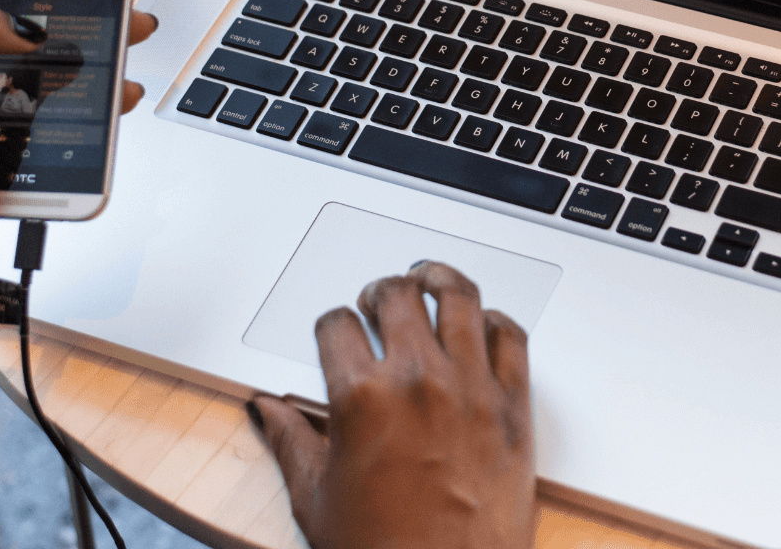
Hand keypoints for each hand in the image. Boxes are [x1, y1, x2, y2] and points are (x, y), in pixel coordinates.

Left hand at [0, 0, 157, 273]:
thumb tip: (20, 28)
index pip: (0, 2)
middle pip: (36, 49)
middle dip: (84, 38)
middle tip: (125, 29)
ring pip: (46, 96)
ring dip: (87, 89)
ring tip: (120, 85)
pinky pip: (40, 147)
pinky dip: (71, 140)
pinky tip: (94, 130)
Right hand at [252, 261, 535, 548]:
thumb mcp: (316, 498)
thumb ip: (289, 441)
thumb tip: (267, 410)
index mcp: (362, 398)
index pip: (337, 324)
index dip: (332, 324)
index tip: (338, 332)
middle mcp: (418, 380)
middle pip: (397, 294)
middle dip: (380, 292)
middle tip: (378, 300)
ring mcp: (471, 388)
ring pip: (459, 298)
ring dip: (438, 282)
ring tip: (428, 282)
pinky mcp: (514, 405)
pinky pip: (510, 336)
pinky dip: (494, 322)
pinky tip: (480, 325)